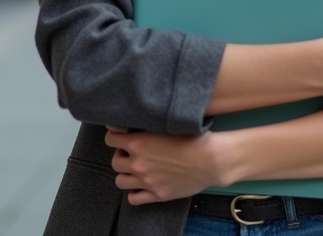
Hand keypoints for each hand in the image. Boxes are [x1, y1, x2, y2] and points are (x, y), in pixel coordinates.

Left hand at [105, 127, 223, 204]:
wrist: (211, 160)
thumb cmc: (194, 138)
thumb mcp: (167, 125)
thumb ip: (144, 125)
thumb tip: (125, 124)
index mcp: (138, 143)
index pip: (110, 139)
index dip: (115, 136)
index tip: (121, 136)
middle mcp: (138, 163)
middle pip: (115, 162)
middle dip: (121, 156)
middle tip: (132, 153)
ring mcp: (146, 181)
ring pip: (120, 181)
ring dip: (125, 174)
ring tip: (135, 169)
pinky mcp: (157, 195)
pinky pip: (134, 198)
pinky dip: (134, 193)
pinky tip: (141, 186)